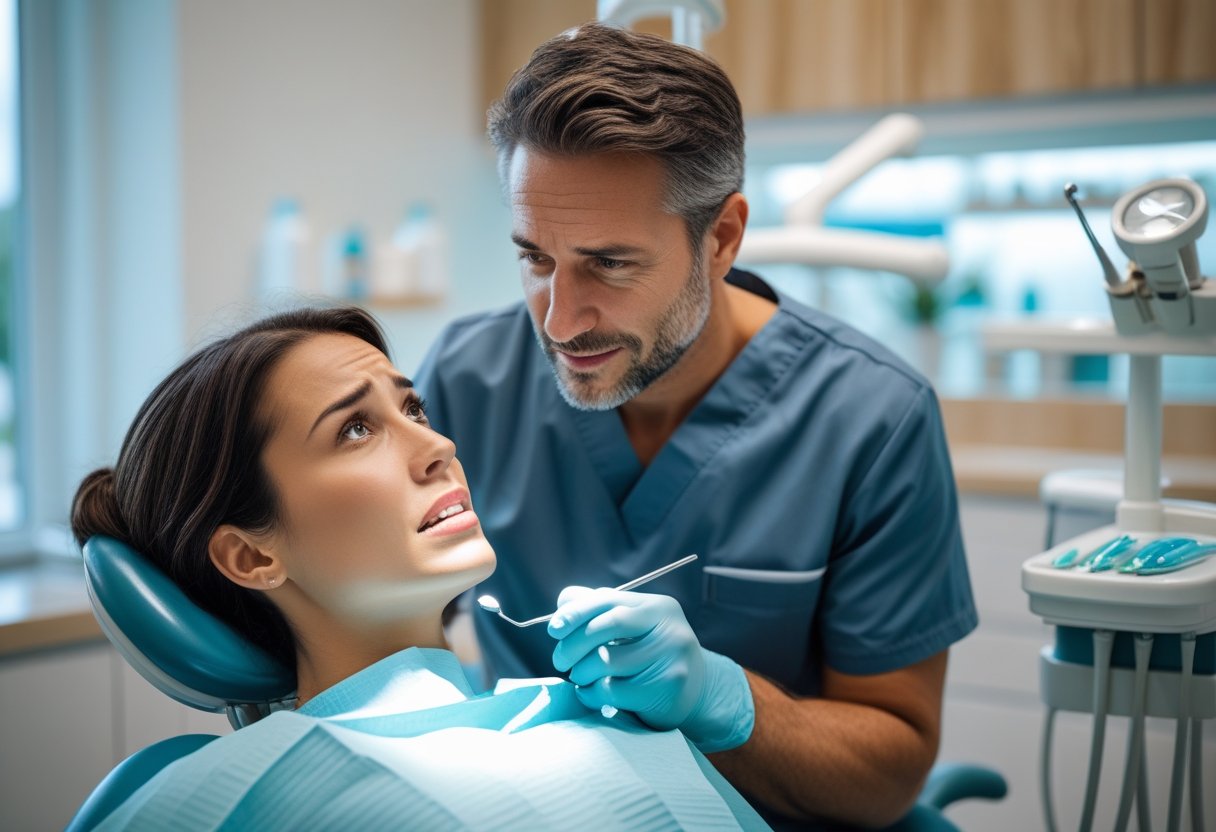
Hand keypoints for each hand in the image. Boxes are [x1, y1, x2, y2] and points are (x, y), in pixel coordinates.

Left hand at [547, 586, 753, 752]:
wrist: (695, 691)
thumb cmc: (652, 653)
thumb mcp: (632, 626)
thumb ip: (600, 611)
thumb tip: (563, 602)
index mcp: (657, 606)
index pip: (608, 600)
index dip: (575, 613)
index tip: (553, 628)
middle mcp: (668, 628)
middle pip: (607, 626)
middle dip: (573, 644)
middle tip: (560, 660)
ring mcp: (670, 659)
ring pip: (605, 661)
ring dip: (581, 672)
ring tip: (580, 676)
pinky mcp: (665, 689)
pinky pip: (612, 691)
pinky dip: (590, 693)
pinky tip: (591, 692)